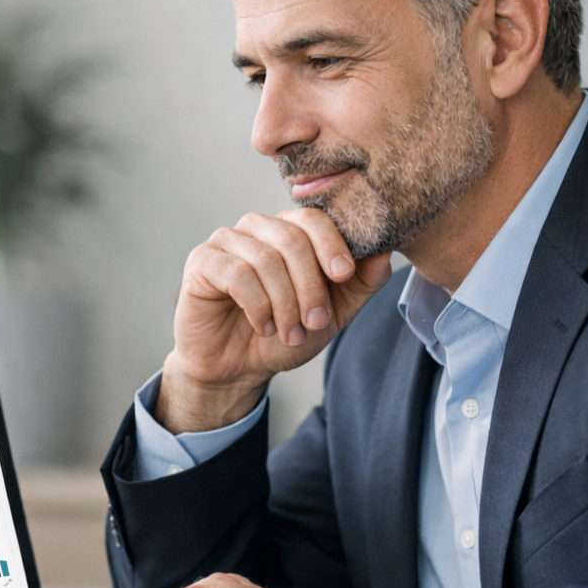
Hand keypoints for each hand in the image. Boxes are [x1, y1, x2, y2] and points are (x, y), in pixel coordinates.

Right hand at [158, 208, 390, 432]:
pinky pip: (237, 274)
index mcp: (290, 230)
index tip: (342, 275)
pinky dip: (257, 306)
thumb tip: (385, 253)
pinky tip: (263, 326)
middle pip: (292, 238)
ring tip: (289, 333)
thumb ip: (360, 283)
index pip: (315, 218)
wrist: (239, 368)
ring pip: (266, 259)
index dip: (331, 244)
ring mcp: (227, 241)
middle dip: (310, 286)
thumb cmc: (283, 334)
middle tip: (315, 322)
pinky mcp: (202, 261)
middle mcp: (258, 228)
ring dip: (284, 304)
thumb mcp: (333, 313)